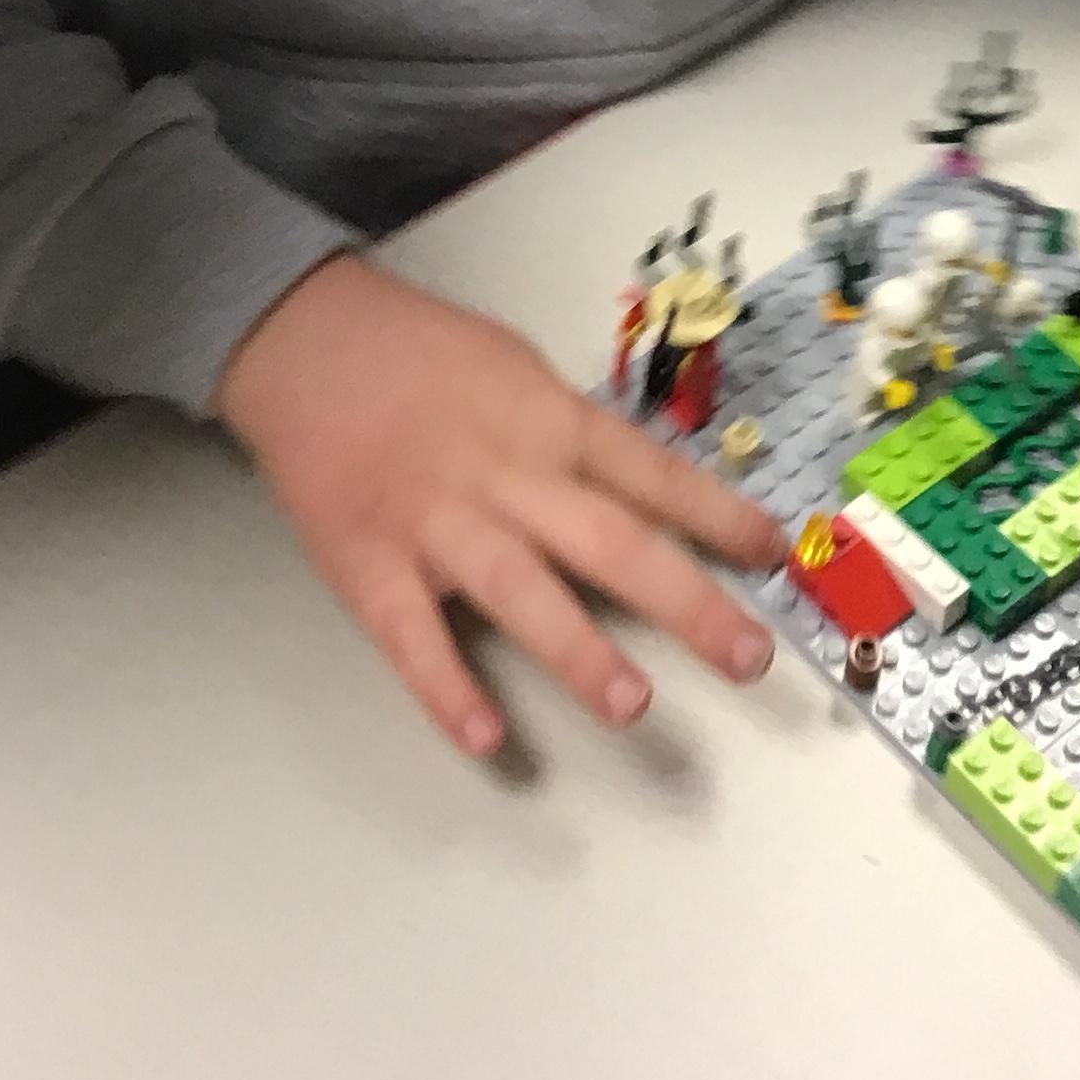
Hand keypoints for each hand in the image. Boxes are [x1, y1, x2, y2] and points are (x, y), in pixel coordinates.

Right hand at [217, 255, 786, 755]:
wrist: (305, 340)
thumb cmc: (423, 354)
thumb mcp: (519, 369)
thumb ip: (576, 435)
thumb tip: (649, 492)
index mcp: (548, 422)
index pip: (650, 472)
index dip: (717, 515)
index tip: (773, 556)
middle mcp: (505, 474)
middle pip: (608, 540)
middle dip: (684, 602)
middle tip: (747, 658)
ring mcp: (436, 523)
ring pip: (519, 590)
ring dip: (577, 649)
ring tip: (631, 705)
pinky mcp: (369, 564)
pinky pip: (411, 636)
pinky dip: (445, 689)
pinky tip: (484, 739)